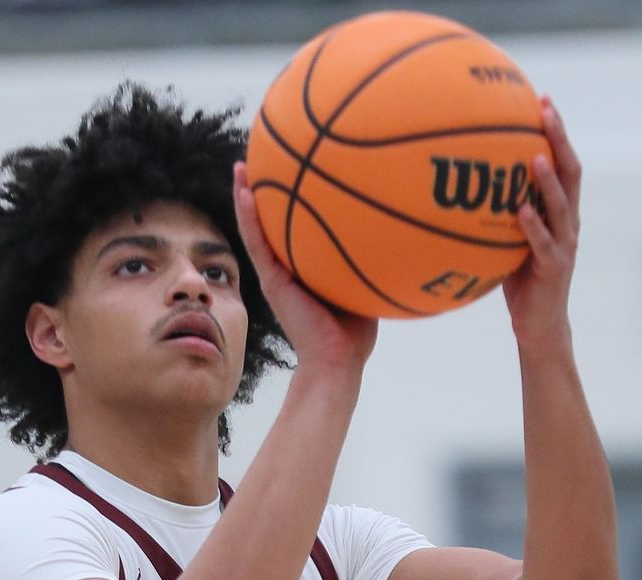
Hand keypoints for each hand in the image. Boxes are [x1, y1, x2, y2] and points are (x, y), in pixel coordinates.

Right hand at [233, 161, 377, 374]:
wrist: (337, 360)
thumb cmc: (356, 333)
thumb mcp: (369, 282)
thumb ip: (373, 257)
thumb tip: (401, 226)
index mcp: (307, 269)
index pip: (297, 228)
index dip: (293, 200)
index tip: (295, 169)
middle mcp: (288, 269)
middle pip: (274, 222)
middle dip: (268, 190)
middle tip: (264, 157)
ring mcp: (277, 274)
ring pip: (256, 228)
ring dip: (246, 196)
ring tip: (240, 165)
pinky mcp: (272, 282)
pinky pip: (256, 243)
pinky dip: (247, 216)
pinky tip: (243, 189)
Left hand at [502, 97, 580, 352]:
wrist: (540, 327)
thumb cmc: (520, 284)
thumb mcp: (506, 244)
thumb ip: (495, 218)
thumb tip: (456, 195)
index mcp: (560, 212)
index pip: (562, 163)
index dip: (555, 132)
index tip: (540, 100)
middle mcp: (568, 222)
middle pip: (570, 171)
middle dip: (558, 138)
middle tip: (544, 109)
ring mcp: (564, 244)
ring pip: (562, 204)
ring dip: (548, 179)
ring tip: (534, 156)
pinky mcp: (554, 268)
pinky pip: (543, 243)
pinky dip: (533, 225)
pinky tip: (521, 210)